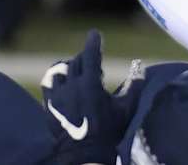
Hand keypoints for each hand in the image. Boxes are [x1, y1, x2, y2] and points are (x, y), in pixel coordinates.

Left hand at [41, 30, 139, 164]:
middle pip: (76, 61)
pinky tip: (64, 81)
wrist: (85, 153)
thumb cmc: (110, 130)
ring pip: (59, 70)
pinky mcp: (49, 106)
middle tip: (96, 64)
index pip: (90, 55)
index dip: (93, 42)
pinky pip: (48, 83)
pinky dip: (56, 77)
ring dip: (69, 66)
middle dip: (86, 58)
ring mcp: (58, 96)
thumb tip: (139, 64)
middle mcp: (72, 87)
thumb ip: (134, 83)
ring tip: (77, 71)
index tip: (95, 33)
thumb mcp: (127, 107)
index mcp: (91, 85)